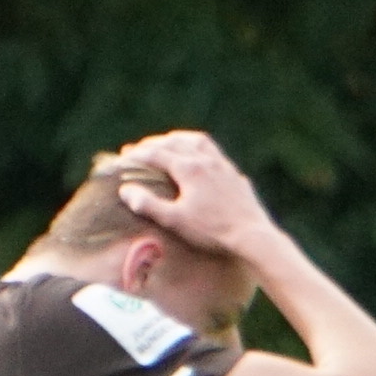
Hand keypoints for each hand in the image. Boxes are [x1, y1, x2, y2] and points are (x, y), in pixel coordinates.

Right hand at [107, 130, 290, 269]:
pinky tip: (199, 157)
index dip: (137, 154)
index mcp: (188, 168)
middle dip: (154, 143)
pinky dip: (198, 148)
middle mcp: (205, 159)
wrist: (252, 235)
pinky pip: (213, 151)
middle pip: (175, 142)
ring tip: (167, 143)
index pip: (156, 154)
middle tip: (139, 149)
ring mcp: (222, 165)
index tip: (124, 156)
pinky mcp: (234, 174)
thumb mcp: (174, 220)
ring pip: (197, 141)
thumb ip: (148, 204)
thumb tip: (125, 190)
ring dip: (178, 139)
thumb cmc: (212, 231)